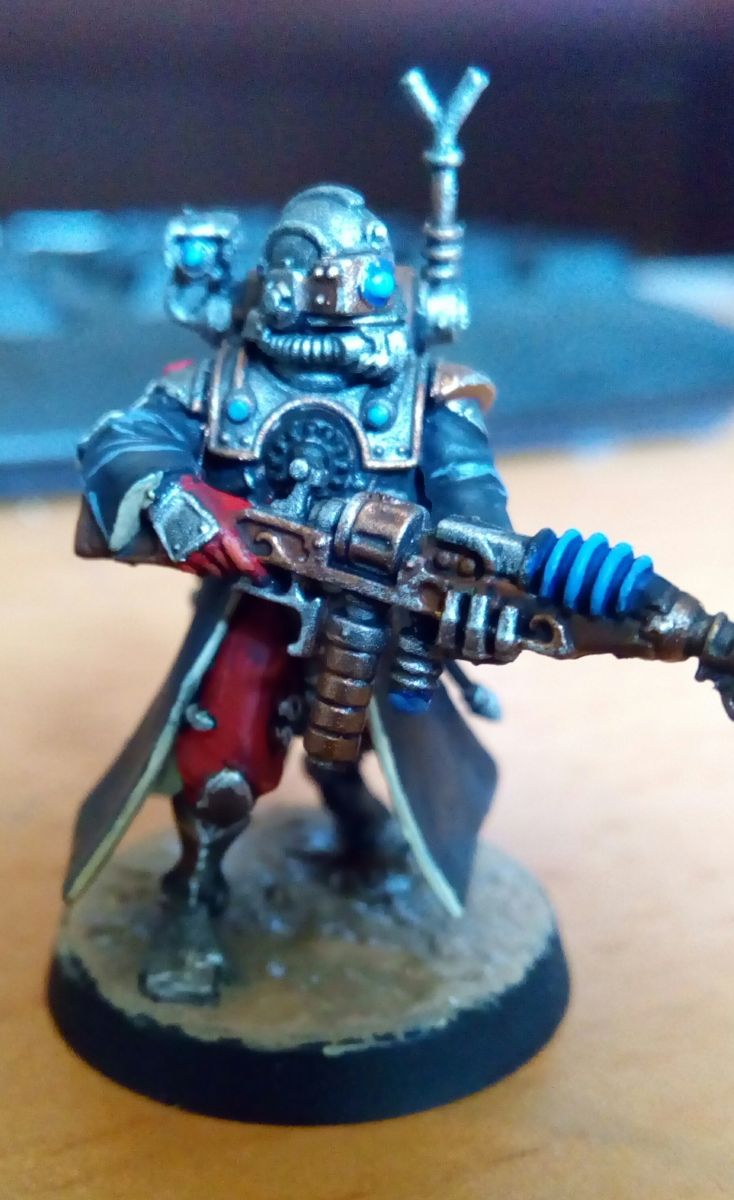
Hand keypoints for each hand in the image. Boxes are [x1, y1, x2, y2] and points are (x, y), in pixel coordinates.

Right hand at [150, 475, 267, 580]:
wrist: (171, 497)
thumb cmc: (202, 498)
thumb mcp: (229, 502)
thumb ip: (247, 515)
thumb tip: (263, 523)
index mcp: (224, 537)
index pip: (245, 563)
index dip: (255, 570)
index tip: (261, 575)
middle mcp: (210, 550)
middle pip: (231, 570)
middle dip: (239, 568)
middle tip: (244, 564)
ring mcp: (194, 557)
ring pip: (216, 572)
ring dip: (223, 569)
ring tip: (227, 561)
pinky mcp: (181, 560)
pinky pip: (200, 571)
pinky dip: (207, 568)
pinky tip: (210, 560)